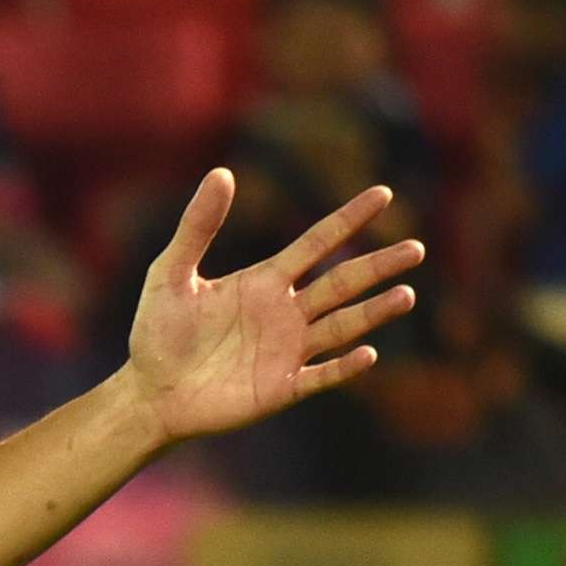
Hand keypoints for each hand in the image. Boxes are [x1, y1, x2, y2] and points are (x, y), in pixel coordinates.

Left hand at [118, 169, 425, 444]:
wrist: (149, 393)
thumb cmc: (158, 334)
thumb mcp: (169, 275)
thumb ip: (196, 228)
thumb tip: (222, 172)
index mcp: (265, 281)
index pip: (317, 243)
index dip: (349, 218)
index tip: (384, 193)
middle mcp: (285, 312)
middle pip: (343, 283)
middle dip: (378, 266)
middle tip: (416, 248)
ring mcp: (287, 350)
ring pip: (343, 327)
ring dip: (374, 312)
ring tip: (406, 294)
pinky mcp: (281, 387)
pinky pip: (321, 375)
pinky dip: (344, 366)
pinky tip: (368, 353)